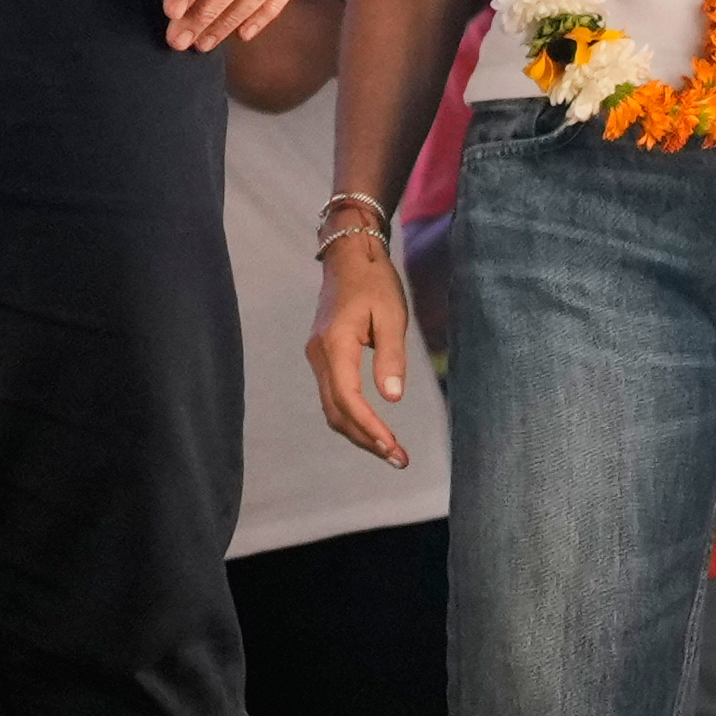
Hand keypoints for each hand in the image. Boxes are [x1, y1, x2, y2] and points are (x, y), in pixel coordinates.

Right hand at [308, 227, 419, 469]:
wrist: (349, 255)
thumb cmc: (375, 281)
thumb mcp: (392, 316)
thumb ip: (391, 358)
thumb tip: (392, 400)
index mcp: (335, 345)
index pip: (349, 400)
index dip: (371, 429)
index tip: (394, 449)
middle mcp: (319, 355)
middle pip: (337, 412)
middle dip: (366, 439)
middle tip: (398, 459)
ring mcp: (317, 356)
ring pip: (332, 407)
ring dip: (358, 432)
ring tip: (389, 450)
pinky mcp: (323, 355)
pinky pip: (333, 395)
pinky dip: (351, 416)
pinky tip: (372, 426)